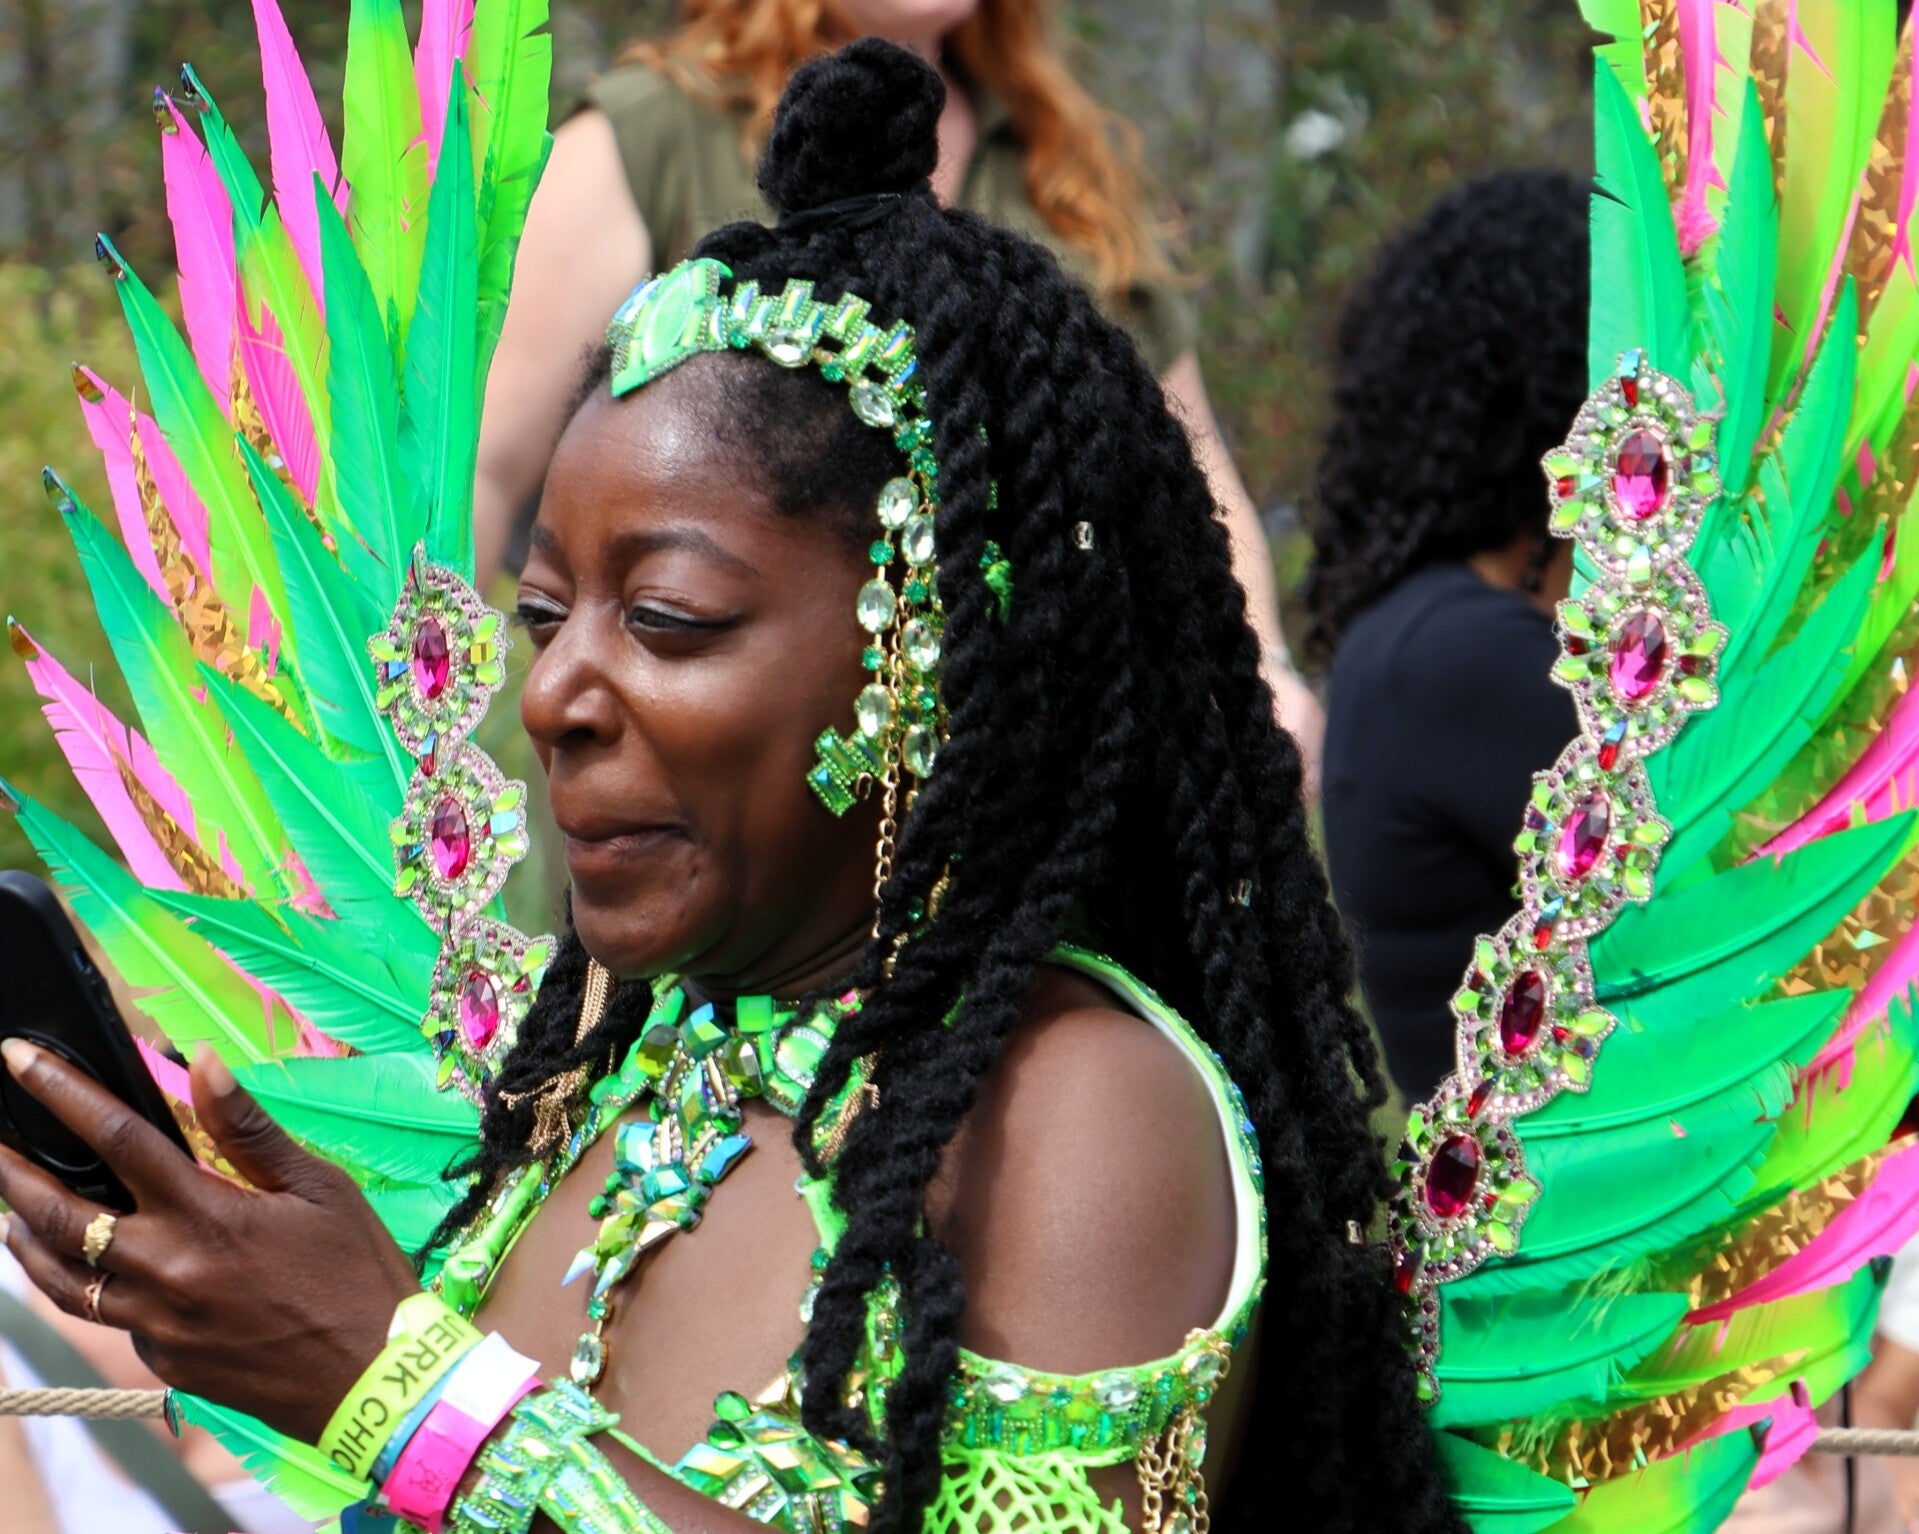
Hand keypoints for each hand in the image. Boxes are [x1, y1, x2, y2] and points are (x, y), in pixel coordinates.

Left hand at [0, 1041, 420, 1444]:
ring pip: (63, 1279)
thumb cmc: (356, 1272)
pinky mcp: (163, 1361)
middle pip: (60, 1217)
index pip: (117, 1138)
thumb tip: (202, 1062)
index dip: (62, 1092)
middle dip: (13, 1175)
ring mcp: (156, 1323)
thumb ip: (249, 1129)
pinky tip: (100, 1268)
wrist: (372, 1378)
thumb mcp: (319, 1187)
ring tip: (10, 1213)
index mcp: (207, 1216)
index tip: (18, 1059)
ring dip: (28, 1240)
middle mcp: (166, 1270)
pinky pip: (109, 1316)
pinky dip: (91, 1283)